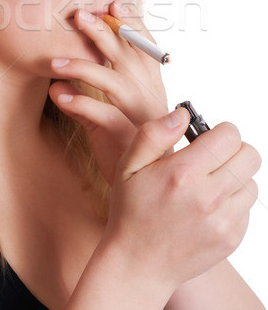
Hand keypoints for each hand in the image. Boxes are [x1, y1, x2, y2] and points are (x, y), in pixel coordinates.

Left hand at [49, 1, 168, 183]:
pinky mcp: (127, 137)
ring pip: (112, 81)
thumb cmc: (130, 143)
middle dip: (104, 32)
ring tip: (54, 63)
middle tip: (79, 15)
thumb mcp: (115, 112)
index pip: (142, 47)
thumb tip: (58, 82)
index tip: (113, 3)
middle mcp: (148, 94)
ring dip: (82, 67)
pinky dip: (79, 103)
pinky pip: (102, 115)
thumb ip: (94, 94)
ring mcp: (139, 115)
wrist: (146, 184)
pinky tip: (58, 94)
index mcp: (149, 84)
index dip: (130, 24)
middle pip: (127, 55)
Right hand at [106, 108, 260, 287]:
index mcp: (183, 173)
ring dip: (234, 176)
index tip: (206, 138)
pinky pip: (247, 208)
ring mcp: (224, 221)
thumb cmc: (131, 211)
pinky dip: (232, 202)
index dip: (219, 131)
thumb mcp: (129, 165)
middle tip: (211, 157)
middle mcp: (209, 197)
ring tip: (208, 183)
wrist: (138, 264)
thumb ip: (154, 134)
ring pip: (251, 181)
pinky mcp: (232, 238)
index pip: (230, 136)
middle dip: (232, 150)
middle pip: (250, 155)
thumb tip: (183, 115)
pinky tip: (208, 206)